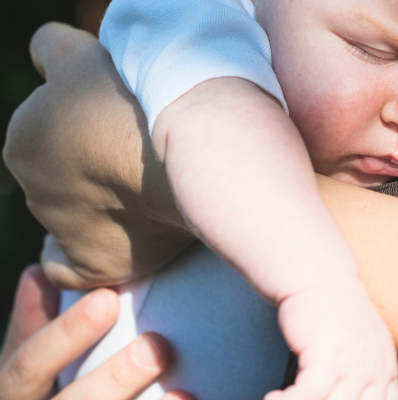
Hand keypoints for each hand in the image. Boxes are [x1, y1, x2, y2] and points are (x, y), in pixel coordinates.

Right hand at [0, 265, 189, 399]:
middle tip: (157, 344)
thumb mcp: (26, 371)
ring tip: (182, 391)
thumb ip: (33, 327)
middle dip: (113, 378)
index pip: (26, 365)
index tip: (108, 299)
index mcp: (14, 396)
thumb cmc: (47, 395)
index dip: (64, 334)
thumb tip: (41, 270)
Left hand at [2, 22, 193, 288]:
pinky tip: (107, 243)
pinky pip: (70, 270)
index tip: (121, 124)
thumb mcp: (82, 55)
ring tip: (146, 191)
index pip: (51, 134)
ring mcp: (64, 231)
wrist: (185, 153)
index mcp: (24, 140)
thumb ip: (53, 49)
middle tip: (139, 156)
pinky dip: (79, 260)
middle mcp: (34, 189)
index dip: (87, 127)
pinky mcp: (95, 264)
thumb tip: (46, 56)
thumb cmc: (135, 102)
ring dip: (102, 207)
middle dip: (93, 169)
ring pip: (72, 217)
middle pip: (62, 177)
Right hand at [268, 286, 397, 399]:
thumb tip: (345, 393)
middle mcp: (375, 372)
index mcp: (387, 370)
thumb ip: (366, 373)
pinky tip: (274, 396)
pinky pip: (309, 396)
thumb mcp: (366, 344)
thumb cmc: (336, 312)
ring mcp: (353, 366)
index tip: (331, 399)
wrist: (321, 277)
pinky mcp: (327, 358)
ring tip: (282, 399)